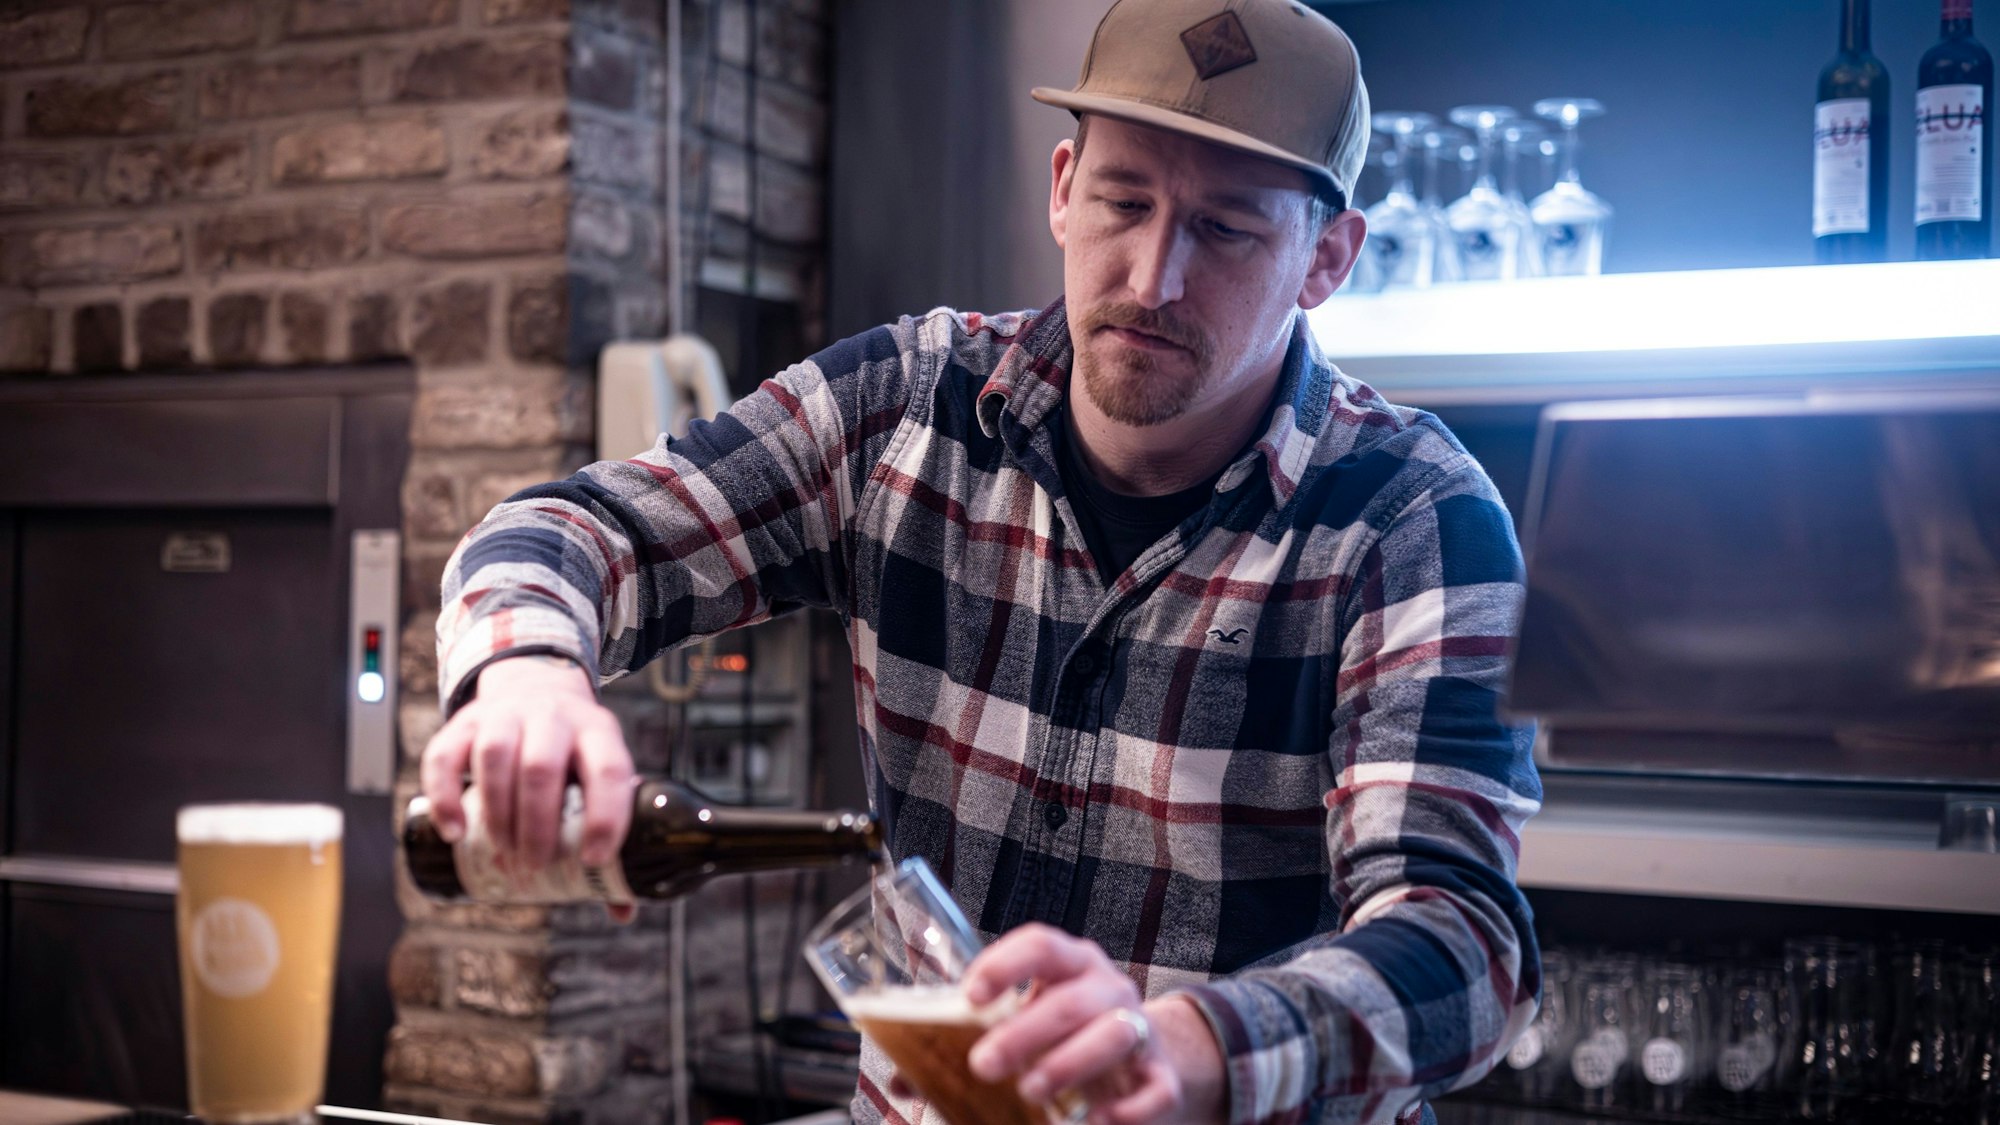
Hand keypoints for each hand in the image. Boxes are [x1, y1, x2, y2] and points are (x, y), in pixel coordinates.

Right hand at [419, 654, 634, 877]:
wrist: (535, 685)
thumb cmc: (574, 751)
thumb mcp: (600, 774)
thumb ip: (609, 834)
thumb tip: (622, 910)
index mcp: (598, 732)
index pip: (609, 771)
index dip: (605, 816)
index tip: (594, 860)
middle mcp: (553, 715)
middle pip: (542, 767)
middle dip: (538, 824)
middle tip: (535, 864)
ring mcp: (505, 714)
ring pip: (495, 755)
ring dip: (497, 811)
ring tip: (502, 850)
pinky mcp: (464, 722)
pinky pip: (445, 756)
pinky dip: (445, 797)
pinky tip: (454, 833)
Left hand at [956, 923, 1225, 1124]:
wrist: (1139, 1058)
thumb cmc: (1064, 1033)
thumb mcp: (1023, 1024)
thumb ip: (968, 1045)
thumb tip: (903, 1082)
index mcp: (1069, 963)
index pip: (1041, 945)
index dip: (1006, 965)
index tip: (972, 995)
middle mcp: (1107, 988)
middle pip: (1069, 1000)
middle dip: (1024, 1033)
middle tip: (983, 1064)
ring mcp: (1139, 1029)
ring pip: (1115, 1035)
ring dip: (1068, 1064)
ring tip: (1031, 1092)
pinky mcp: (1161, 1076)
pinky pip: (1155, 1090)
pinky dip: (1125, 1111)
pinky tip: (1093, 1123)